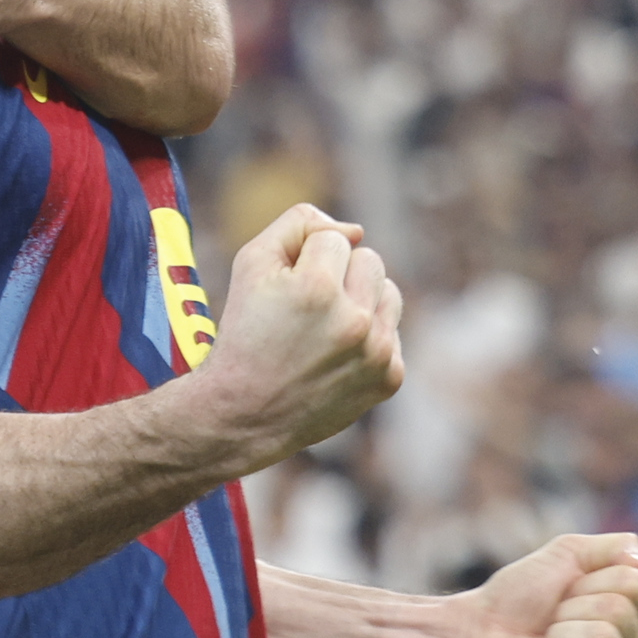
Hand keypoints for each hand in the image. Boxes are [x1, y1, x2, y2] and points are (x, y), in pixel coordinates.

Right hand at [191, 205, 405, 454]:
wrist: (245, 413)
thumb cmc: (245, 331)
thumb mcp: (250, 263)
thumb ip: (298, 225)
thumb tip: (355, 230)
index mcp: (318, 287)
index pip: (333, 238)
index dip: (303, 259)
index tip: (284, 291)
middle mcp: (355, 319)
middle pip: (369, 260)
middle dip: (339, 275)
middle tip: (305, 308)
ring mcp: (378, 352)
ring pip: (389, 292)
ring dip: (361, 302)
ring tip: (324, 329)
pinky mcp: (390, 378)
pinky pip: (393, 333)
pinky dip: (368, 340)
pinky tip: (335, 357)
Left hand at [447, 531, 637, 637]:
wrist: (475, 633)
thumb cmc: (518, 598)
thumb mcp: (565, 555)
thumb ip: (614, 547)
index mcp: (636, 620)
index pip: (634, 583)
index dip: (587, 579)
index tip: (564, 593)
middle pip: (620, 611)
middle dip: (571, 607)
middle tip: (550, 621)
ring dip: (559, 633)